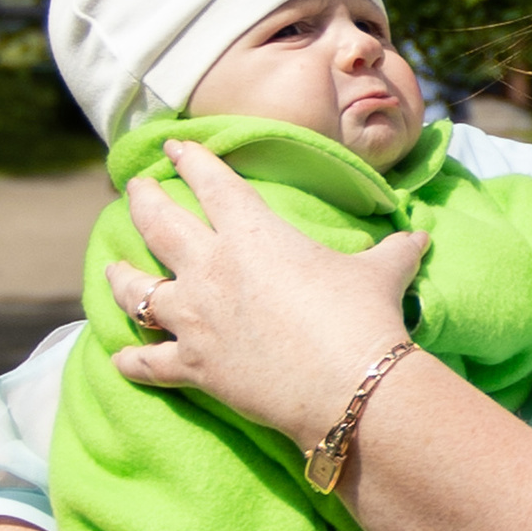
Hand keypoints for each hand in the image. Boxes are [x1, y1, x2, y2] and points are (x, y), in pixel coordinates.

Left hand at [107, 138, 421, 442]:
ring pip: (136, 289)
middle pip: (157, 223)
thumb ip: (392, 252)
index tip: (173, 145)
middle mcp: (210, 267)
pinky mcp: (193, 366)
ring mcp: (194, 318)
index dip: (189, 158)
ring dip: (120, 278)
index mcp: (251, 232)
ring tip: (111, 269)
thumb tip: (420, 238)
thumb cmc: (363, 317)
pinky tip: (120, 360)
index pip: (210, 181)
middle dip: (142, 201)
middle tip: (134, 190)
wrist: (348, 385)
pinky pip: (148, 362)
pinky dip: (132, 362)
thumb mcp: (381, 274)